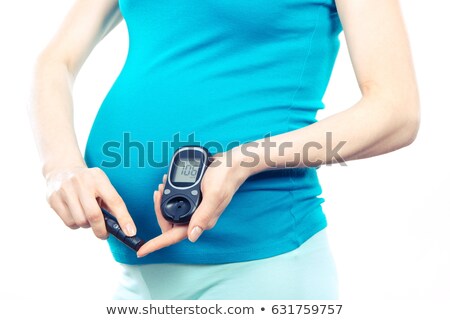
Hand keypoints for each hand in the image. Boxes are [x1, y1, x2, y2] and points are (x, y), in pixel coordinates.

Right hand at [45, 166, 136, 238]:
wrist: (61, 169)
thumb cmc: (88, 183)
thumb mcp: (102, 185)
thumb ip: (110, 203)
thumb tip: (124, 227)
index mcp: (99, 178)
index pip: (115, 201)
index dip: (124, 218)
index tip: (130, 233)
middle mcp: (82, 182)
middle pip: (94, 215)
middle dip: (101, 230)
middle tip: (104, 234)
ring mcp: (65, 190)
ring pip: (80, 221)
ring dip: (87, 225)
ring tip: (86, 217)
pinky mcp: (53, 199)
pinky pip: (69, 222)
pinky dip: (75, 224)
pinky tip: (75, 215)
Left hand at [137, 148, 251, 257]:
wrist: (233, 164)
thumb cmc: (225, 178)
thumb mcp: (213, 195)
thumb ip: (203, 216)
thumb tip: (192, 236)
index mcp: (201, 220)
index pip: (174, 236)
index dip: (156, 244)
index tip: (142, 250)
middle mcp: (197, 217)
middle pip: (168, 224)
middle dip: (158, 211)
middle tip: (156, 193)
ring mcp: (196, 209)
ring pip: (171, 213)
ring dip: (161, 202)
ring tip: (160, 187)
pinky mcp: (195, 200)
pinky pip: (176, 202)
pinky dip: (168, 195)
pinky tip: (167, 185)